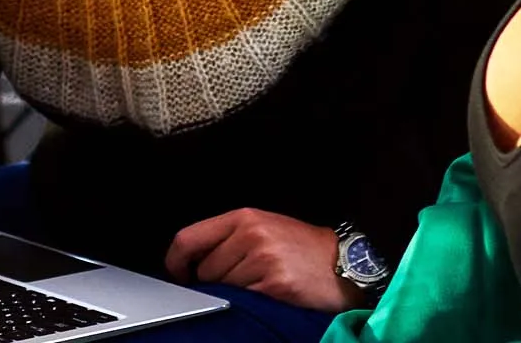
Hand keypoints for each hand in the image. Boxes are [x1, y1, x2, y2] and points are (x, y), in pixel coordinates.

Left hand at [164, 208, 361, 312]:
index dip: (176, 262)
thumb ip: (229, 237)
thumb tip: (191, 261)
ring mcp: (263, 259)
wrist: (345, 263)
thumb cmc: (302, 248)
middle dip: (214, 280)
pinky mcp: (274, 284)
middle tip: (242, 279)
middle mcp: (251, 234)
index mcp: (244, 217)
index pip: (188, 238)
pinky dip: (251, 302)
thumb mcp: (264, 228)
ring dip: (234, 292)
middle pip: (204, 269)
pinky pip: (243, 300)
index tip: (178, 275)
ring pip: (221, 287)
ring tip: (260, 283)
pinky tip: (269, 293)